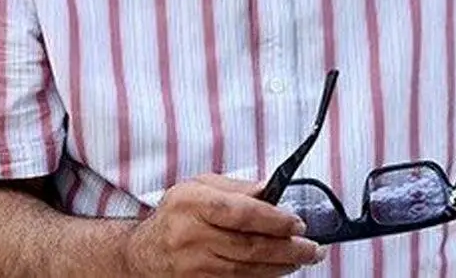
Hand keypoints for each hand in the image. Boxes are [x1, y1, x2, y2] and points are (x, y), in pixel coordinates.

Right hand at [122, 173, 325, 276]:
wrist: (143, 255)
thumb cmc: (176, 215)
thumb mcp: (198, 187)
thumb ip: (236, 188)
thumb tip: (271, 189)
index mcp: (192, 203)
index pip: (239, 212)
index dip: (273, 219)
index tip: (297, 223)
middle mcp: (191, 236)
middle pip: (248, 246)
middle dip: (288, 248)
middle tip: (312, 248)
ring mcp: (194, 267)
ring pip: (247, 270)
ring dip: (281, 267)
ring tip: (302, 259)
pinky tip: (278, 272)